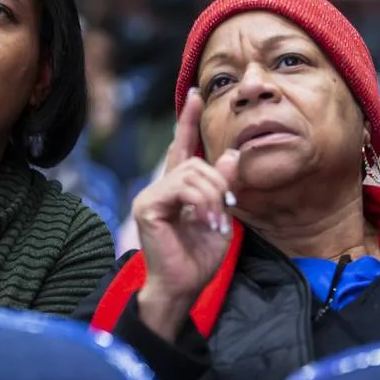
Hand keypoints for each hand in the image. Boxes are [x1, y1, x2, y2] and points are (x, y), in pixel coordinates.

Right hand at [133, 89, 238, 339]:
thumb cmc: (199, 257)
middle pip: (196, 162)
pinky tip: (204, 222)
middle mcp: (161, 186)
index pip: (182, 145)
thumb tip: (231, 153)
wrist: (183, 286)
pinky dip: (202, 204)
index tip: (196, 93)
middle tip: (226, 211)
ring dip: (213, 198)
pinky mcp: (148, 205)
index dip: (188, 119)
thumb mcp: (221, 215)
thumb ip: (224, 185)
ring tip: (215, 222)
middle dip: (219, 184)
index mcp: (177, 186)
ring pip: (192, 174)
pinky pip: (183, 189)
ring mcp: (151, 194)